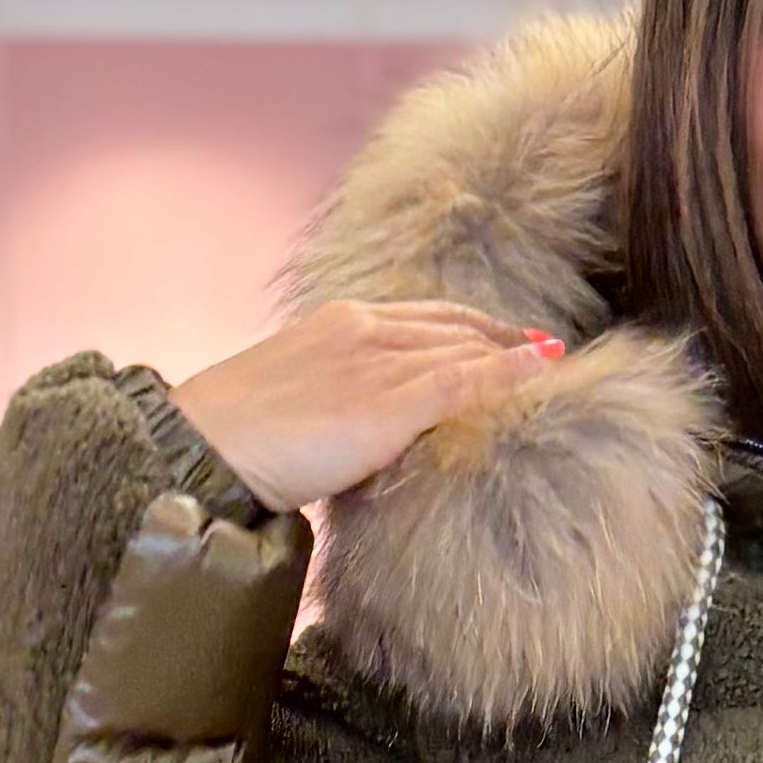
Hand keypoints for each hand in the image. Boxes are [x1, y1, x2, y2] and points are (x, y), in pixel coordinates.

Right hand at [169, 298, 563, 513]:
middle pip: (452, 326)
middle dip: (502, 337)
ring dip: (513, 354)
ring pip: (462, 347)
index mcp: (340, 321)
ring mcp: (377, 364)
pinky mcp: (385, 404)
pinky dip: (507, 371)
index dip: (471, 326)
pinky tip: (542, 369)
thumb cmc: (238, 436)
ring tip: (553, 364)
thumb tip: (364, 427)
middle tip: (545, 351)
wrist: (209, 446)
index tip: (506, 338)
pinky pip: (461, 380)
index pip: (423, 317)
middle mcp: (365, 330)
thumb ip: (339, 398)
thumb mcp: (296, 400)